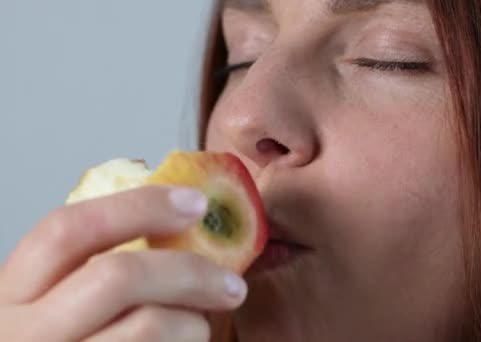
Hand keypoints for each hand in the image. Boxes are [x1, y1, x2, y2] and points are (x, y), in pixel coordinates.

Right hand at [0, 186, 245, 340]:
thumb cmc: (60, 341)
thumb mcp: (53, 301)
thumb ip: (91, 267)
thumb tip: (174, 221)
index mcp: (14, 290)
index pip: (67, 229)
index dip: (137, 207)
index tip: (195, 203)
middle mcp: (26, 331)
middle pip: (117, 276)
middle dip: (189, 271)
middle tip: (232, 283)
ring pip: (148, 326)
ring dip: (193, 323)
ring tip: (200, 327)